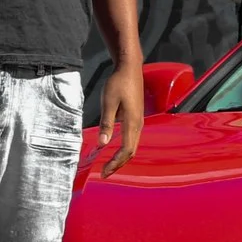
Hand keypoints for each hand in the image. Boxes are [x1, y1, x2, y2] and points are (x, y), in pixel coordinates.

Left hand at [97, 61, 143, 177]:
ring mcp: (139, 121)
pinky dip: (124, 149)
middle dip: (118, 164)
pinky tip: (114, 149)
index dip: (115, 163)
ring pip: (132, 146)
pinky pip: (132, 139)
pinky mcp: (136, 117)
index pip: (126, 150)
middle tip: (105, 174)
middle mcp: (138, 124)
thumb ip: (107, 123)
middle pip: (131, 152)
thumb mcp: (108, 102)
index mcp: (132, 122)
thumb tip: (103, 144)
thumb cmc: (118, 82)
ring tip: (108, 165)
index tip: (104, 172)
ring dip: (121, 158)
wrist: (130, 67)